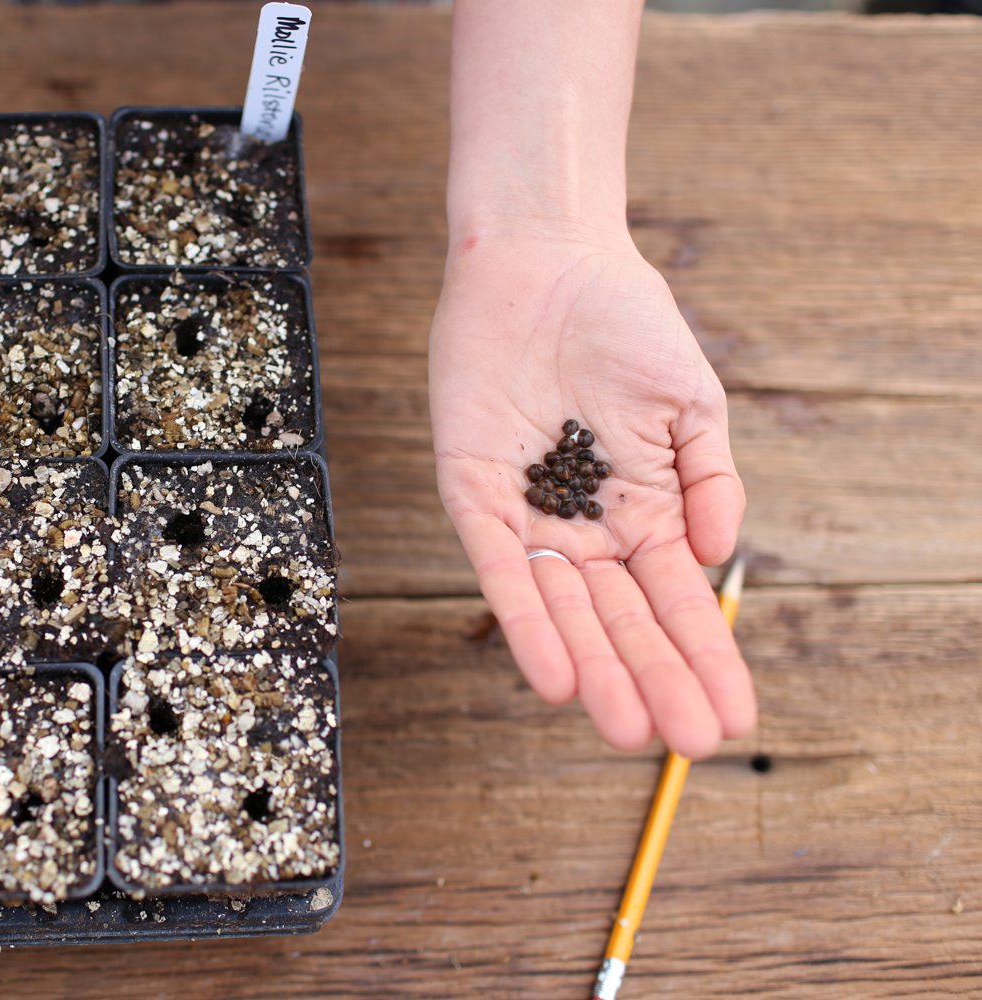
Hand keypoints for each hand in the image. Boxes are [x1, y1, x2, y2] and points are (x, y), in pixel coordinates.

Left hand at [430, 226, 755, 758]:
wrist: (547, 260)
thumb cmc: (624, 324)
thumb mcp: (692, 405)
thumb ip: (713, 481)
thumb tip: (719, 559)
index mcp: (643, 511)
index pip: (675, 602)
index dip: (705, 657)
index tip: (736, 717)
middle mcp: (584, 527)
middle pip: (620, 620)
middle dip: (653, 680)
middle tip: (686, 744)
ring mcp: (528, 514)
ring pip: (563, 609)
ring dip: (593, 667)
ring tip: (625, 727)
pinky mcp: (473, 493)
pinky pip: (499, 568)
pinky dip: (526, 620)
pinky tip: (554, 673)